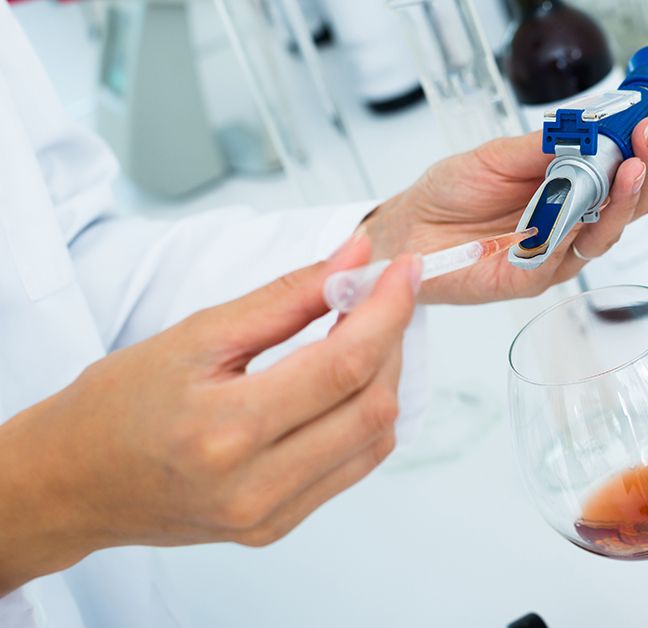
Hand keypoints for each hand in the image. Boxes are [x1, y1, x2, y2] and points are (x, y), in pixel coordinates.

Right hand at [0, 237, 419, 596]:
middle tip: (379, 298)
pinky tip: (346, 385)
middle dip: (391, 341)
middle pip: (371, 405)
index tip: (402, 271)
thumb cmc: (116, 406)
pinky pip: (352, 468)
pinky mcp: (277, 526)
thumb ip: (285, 296)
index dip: (386, 311)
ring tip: (362, 336)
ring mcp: (269, 514)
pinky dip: (364, 419)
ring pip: (374, 440)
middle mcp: (254, 485)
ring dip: (384, 379)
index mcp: (225, 430)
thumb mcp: (196, 335)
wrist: (72, 481)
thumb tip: (352, 257)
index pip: (343, 365)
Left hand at [363, 98, 647, 303]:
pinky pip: (563, 260)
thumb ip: (545, 144)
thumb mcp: (499, 154)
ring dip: (626, 197)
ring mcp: (557, 252)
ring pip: (609, 233)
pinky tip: (582, 208)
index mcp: (574, 187)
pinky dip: (574, 233)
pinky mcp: (532, 279)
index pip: (632, 169)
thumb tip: (591, 125)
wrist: (408, 229)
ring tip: (633, 165)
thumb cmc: (451, 194)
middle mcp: (574, 221)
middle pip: (635, 203)